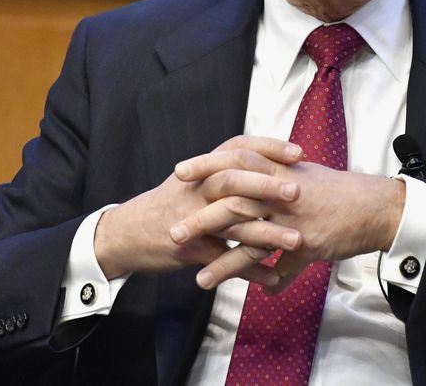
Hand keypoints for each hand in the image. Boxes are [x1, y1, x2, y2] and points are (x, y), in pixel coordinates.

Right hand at [94, 136, 304, 286]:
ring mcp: (190, 219)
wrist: (126, 234)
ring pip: (232, 221)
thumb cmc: (170, 205)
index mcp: (202, 169)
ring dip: (267, 232)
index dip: (268, 147)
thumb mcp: (195, 180)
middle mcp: (196, 189)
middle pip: (233, 180)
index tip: (299, 153)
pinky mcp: (188, 249)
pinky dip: (249, 270)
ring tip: (297, 241)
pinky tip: (273, 278)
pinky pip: (223, 261)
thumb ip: (226, 170)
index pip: (238, 148)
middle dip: (267, 184)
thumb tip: (265, 161)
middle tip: (298, 191)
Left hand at [174, 158, 405, 291]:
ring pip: (238, 222)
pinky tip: (208, 276)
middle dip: (197, 200)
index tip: (182, 169)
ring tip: (177, 244)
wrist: (376, 209)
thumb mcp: (310, 181)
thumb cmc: (345, 195)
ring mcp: (288, 215)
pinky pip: (257, 256)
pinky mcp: (297, 241)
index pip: (238, 158)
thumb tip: (268, 181)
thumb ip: (284, 186)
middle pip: (230, 189)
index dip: (208, 163)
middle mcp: (281, 189)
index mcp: (282, 170)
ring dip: (205, 234)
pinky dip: (230, 267)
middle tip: (170, 209)